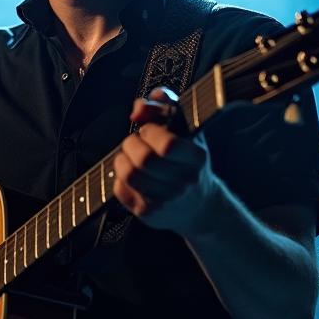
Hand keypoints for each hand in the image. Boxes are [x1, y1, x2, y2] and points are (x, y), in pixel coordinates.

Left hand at [112, 86, 218, 233]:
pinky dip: (119, 178)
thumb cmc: (189, 163)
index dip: (150, 131)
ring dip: (122, 159)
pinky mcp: (147, 213)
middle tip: (135, 143)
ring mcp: (165, 201)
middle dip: (132, 144)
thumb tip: (138, 109)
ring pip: (129, 174)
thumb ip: (164, 105)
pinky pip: (120, 189)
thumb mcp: (186, 129)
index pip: (168, 145)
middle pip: (144, 159)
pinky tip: (131, 176)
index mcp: (196, 159)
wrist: (199, 207)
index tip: (148, 129)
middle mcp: (183, 182)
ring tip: (130, 157)